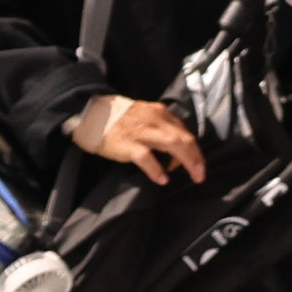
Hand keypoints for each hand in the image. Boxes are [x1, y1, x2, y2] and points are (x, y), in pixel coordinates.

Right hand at [69, 94, 204, 185]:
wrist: (90, 114)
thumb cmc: (118, 119)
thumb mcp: (144, 116)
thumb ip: (161, 127)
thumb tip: (176, 149)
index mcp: (160, 113)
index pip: (184, 131)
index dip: (193, 149)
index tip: (195, 162)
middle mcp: (154, 120)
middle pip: (184, 139)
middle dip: (197, 157)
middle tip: (201, 174)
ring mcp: (141, 132)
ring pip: (173, 144)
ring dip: (187, 162)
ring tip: (194, 176)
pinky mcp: (127, 144)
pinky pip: (147, 158)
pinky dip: (157, 169)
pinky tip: (162, 179)